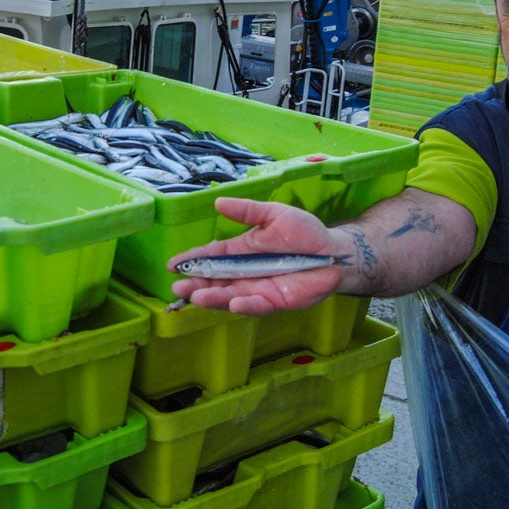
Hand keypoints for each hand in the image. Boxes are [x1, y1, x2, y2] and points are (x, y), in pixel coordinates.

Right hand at [166, 196, 347, 314]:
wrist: (335, 252)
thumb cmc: (305, 232)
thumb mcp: (274, 215)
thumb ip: (248, 211)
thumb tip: (218, 201)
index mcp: (240, 250)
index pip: (211, 256)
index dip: (192, 260)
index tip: (172, 265)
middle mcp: (244, 272)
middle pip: (214, 280)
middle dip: (195, 284)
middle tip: (177, 288)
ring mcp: (258, 289)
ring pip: (230, 296)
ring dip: (213, 297)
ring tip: (196, 296)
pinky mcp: (276, 302)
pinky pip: (257, 306)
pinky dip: (245, 306)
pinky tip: (233, 303)